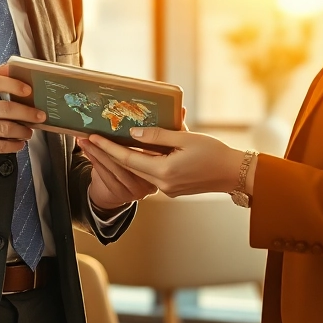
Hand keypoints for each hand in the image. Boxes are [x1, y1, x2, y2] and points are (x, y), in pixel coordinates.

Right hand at [0, 63, 45, 166]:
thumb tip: (13, 67)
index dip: (15, 85)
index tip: (29, 91)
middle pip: (6, 109)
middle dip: (28, 113)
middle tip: (39, 115)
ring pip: (6, 130)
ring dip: (23, 130)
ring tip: (29, 130)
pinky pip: (1, 146)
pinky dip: (14, 145)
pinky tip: (18, 142)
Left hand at [76, 126, 250, 197]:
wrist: (234, 173)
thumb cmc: (214, 153)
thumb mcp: (185, 138)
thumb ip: (157, 136)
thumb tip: (133, 133)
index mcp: (164, 172)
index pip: (128, 159)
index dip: (108, 147)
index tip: (92, 137)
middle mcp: (162, 184)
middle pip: (128, 167)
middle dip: (107, 153)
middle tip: (88, 139)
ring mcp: (167, 188)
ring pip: (137, 171)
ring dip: (120, 158)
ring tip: (103, 144)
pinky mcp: (172, 187)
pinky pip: (149, 173)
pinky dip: (138, 161)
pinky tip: (130, 150)